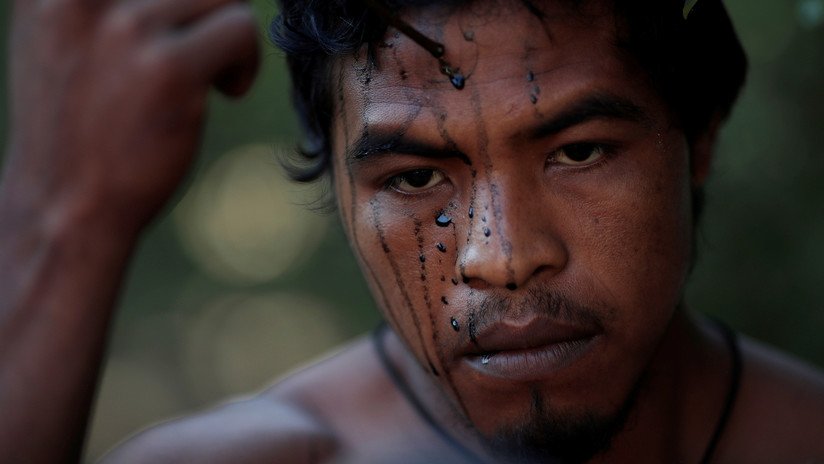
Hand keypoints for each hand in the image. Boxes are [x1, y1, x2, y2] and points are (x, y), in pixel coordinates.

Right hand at [3, 0, 259, 233]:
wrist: (66, 202)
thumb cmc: (78, 120)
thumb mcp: (66, 33)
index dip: (180, 1)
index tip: (181, 25)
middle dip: (204, 7)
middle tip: (196, 48)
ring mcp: (124, 28)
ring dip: (226, 32)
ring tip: (206, 72)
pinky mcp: (167, 68)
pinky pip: (241, 28)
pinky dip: (246, 59)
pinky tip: (225, 90)